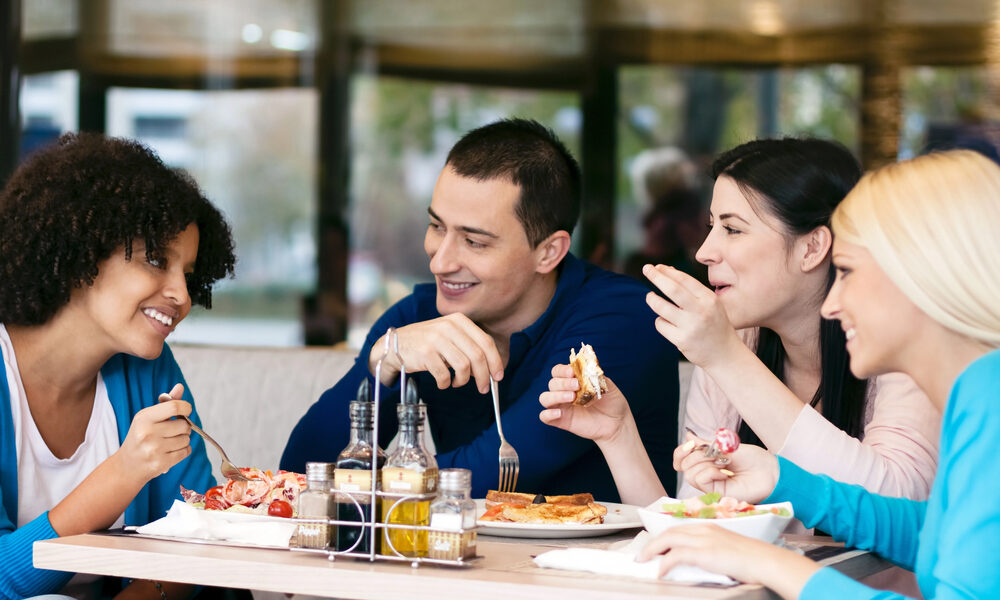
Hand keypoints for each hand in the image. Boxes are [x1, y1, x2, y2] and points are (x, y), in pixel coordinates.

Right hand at [116, 383, 192, 482]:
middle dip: (184, 427)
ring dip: (183, 439)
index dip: (186, 407)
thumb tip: (180, 387)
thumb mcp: (148, 417)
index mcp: (144, 418)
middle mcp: (147, 433)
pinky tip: (171, 450)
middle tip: (174, 430)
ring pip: (186, 439)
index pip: (174, 407)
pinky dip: (183, 450)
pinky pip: (185, 452)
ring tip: (170, 441)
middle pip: (184, 425)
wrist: (127, 465)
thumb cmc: (141, 437)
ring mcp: (154, 450)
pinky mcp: (160, 463)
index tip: (186, 410)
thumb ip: (166, 403)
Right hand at [368, 314, 503, 393]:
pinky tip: (443, 382)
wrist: (396, 344)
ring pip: (463, 366)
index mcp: (459, 320)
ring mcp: (436, 338)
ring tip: (457, 383)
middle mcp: (449, 326)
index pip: (486, 341)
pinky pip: (444, 375)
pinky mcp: (426, 353)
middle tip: (484, 388)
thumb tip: (490, 369)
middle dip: (483, 376)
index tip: (498, 376)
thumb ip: (469, 346)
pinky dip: (446, 383)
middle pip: (477, 355)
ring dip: (463, 380)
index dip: (495, 361)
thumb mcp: (450, 336)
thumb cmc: (428, 343)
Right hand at [539, 364, 632, 444]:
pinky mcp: (561, 420)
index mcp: (572, 380)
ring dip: (555, 396)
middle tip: (577, 385)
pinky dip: (548, 413)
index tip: (572, 372)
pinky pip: (545, 416)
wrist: (617, 423)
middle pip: (552, 383)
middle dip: (563, 383)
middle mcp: (564, 392)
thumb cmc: (611, 402)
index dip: (562, 370)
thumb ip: (595, 375)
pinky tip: (559, 413)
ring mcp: (562, 406)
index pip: (558, 371)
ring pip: (545, 398)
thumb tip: (587, 366)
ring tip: (571, 398)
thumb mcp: (607, 385)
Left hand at [637, 523, 818, 592]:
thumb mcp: (727, 550)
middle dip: (652, 543)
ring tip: (644, 562)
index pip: (679, 529)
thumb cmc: (753, 560)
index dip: (663, 537)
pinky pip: (676, 555)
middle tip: (641, 555)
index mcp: (709, 527)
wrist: (767, 561)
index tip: (653, 547)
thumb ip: (711, 552)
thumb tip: (697, 562)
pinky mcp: (705, 552)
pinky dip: (665, 563)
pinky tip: (660, 572)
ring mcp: (704, 539)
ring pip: (669, 539)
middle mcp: (704, 529)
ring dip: (653, 551)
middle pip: (669, 532)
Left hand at [642, 264, 743, 368]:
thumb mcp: (710, 304)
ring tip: (650, 297)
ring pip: (661, 307)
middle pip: (672, 289)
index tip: (656, 267)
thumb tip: (668, 271)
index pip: (685, 280)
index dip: (668, 272)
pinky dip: (660, 321)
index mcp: (709, 299)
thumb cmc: (714, 325)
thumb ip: (692, 289)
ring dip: (652, 299)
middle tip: (646, 269)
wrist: (725, 354)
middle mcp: (701, 311)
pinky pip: (660, 324)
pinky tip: (666, 322)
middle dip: (656, 277)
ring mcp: (690, 326)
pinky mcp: (681, 340)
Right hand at [674, 432, 778, 502]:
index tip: (691, 443)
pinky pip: (700, 480)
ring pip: (689, 474)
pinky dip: (710, 472)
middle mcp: (705, 474)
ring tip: (722, 463)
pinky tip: (724, 473)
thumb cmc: (754, 460)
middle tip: (715, 453)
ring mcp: (710, 485)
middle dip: (696, 455)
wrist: (770, 472)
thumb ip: (706, 444)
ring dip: (704, 463)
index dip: (680, 451)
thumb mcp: (727, 446)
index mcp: (706, 461)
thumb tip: (688, 436)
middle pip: (683, 465)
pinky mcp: (715, 494)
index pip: (681, 459)